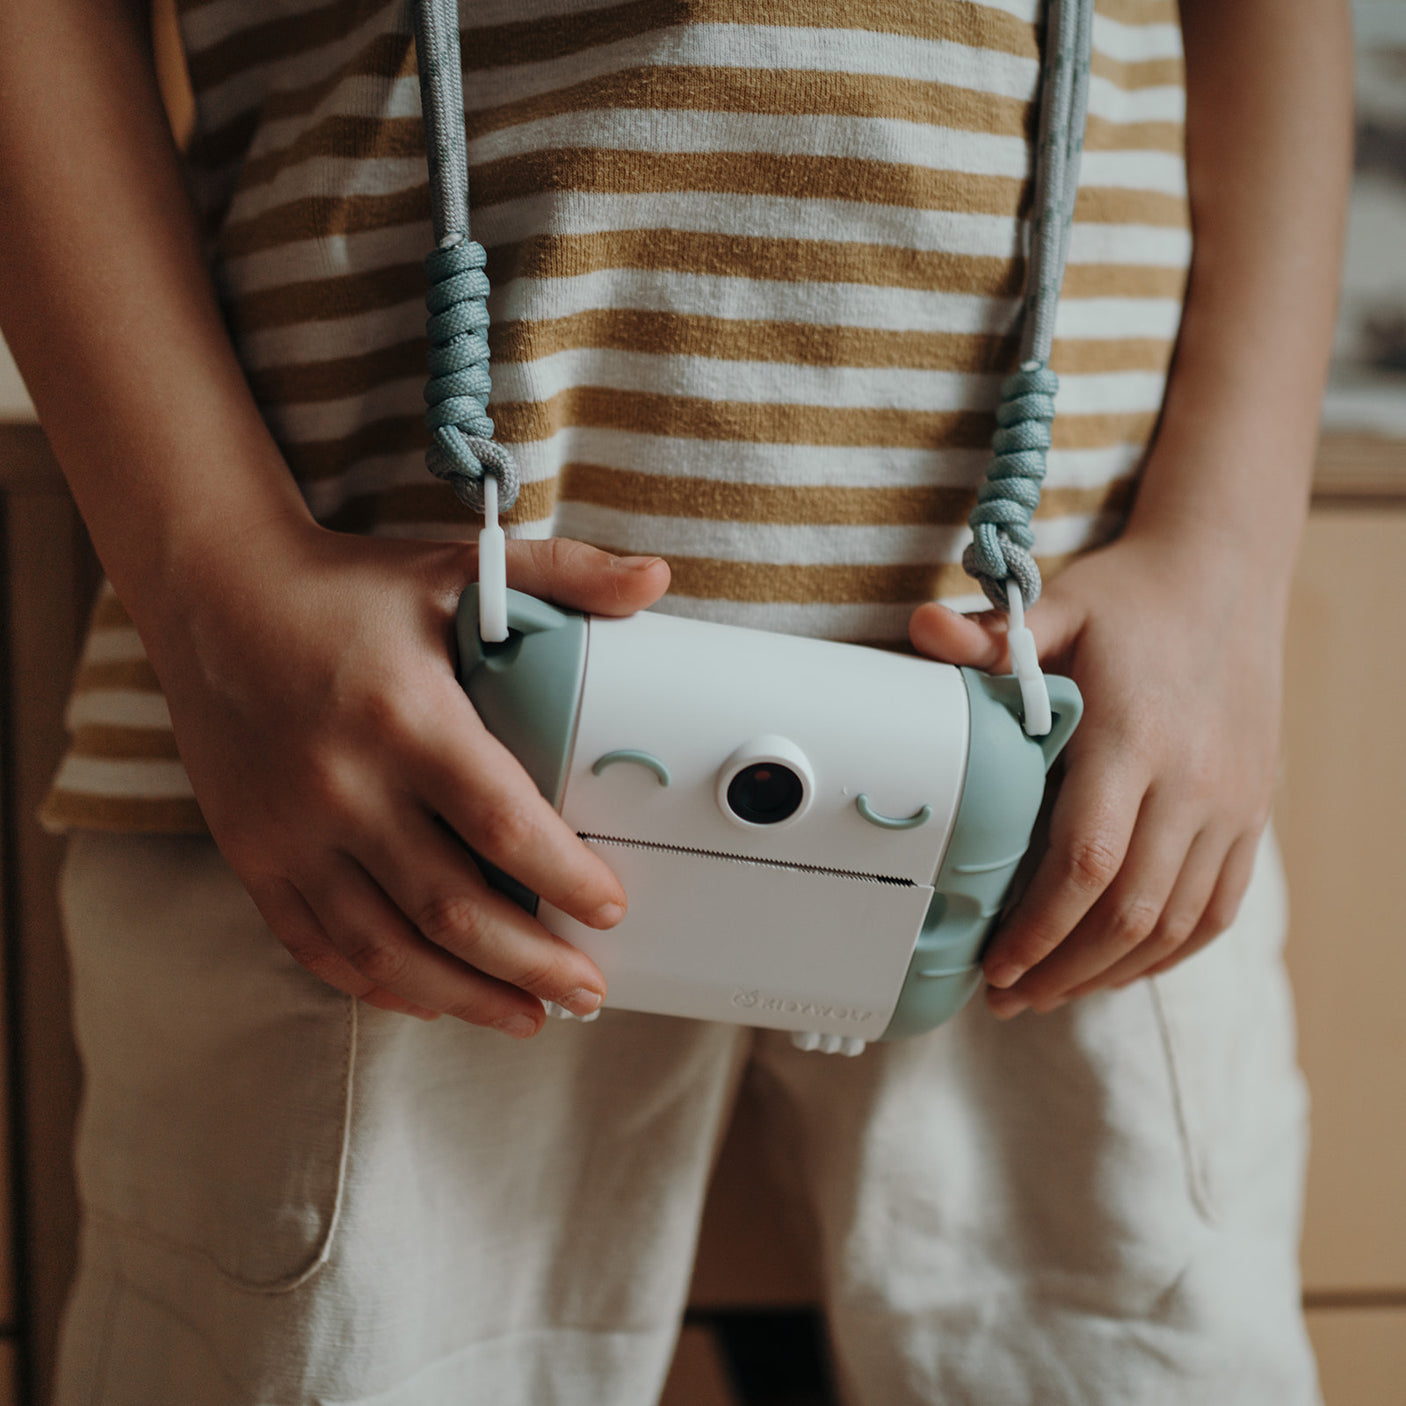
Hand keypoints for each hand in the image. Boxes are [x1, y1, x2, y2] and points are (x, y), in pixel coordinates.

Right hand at [143, 523, 669, 1035]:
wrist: (214, 592)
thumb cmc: (345, 587)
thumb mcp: (458, 570)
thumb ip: (565, 575)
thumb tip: (655, 578)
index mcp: (405, 717)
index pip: (502, 822)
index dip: (565, 877)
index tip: (610, 909)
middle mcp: (342, 784)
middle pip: (451, 906)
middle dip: (530, 963)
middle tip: (588, 989)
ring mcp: (290, 830)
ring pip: (385, 947)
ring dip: (463, 995)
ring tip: (527, 1016)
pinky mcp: (254, 855)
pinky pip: (317, 944)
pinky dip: (379, 983)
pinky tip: (431, 998)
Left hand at [909, 534, 1281, 1015]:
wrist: (1225, 579)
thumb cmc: (1131, 600)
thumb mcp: (1058, 606)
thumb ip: (992, 635)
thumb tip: (922, 630)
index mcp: (1135, 739)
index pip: (1086, 861)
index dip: (1039, 927)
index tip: (994, 964)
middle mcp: (1193, 784)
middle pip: (1130, 911)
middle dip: (1062, 968)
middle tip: (1007, 997)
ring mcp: (1232, 806)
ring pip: (1176, 924)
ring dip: (1109, 972)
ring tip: (1049, 994)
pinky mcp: (1253, 814)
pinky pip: (1219, 909)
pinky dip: (1170, 953)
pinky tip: (1120, 969)